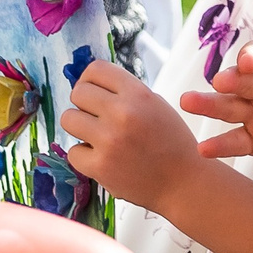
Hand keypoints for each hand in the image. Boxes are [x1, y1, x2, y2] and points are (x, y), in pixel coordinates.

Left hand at [62, 59, 202, 214]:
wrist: (184, 183)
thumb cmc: (171, 142)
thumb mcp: (156, 105)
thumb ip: (125, 93)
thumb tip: (90, 86)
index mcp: (138, 93)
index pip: (96, 70)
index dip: (90, 80)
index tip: (94, 93)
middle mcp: (123, 112)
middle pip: (78, 93)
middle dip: (84, 105)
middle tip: (96, 119)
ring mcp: (109, 140)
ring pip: (68, 119)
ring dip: (80, 128)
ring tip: (97, 137)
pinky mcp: (100, 166)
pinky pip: (73, 152)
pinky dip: (85, 157)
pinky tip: (103, 159)